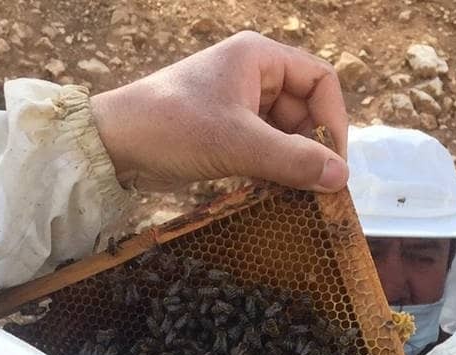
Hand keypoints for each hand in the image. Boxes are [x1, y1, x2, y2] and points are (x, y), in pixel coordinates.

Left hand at [90, 32, 347, 192]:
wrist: (114, 145)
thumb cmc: (173, 129)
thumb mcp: (238, 144)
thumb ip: (292, 161)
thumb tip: (341, 178)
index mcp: (259, 57)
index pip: (321, 81)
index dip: (334, 121)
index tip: (333, 164)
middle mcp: (253, 75)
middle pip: (306, 111)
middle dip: (312, 148)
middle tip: (315, 189)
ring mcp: (238, 104)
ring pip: (286, 134)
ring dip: (293, 164)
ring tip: (294, 196)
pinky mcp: (225, 132)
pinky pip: (264, 149)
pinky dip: (273, 171)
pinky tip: (272, 194)